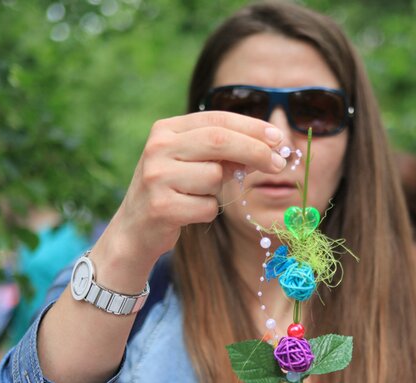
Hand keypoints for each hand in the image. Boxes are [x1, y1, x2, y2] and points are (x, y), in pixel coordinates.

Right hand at [95, 111, 286, 280]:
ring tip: (197, 195)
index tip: (279, 138)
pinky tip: (188, 212)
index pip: (218, 119)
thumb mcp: (196, 164)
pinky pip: (207, 207)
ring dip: (219, 190)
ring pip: (214, 176)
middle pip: (219, 141)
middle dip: (256, 151)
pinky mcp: (161, 206)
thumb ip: (226, 153)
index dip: (252, 127)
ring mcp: (156, 176)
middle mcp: (158, 147)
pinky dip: (207, 212)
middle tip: (280, 165)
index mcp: (166, 129)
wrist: (135, 230)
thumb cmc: (174, 191)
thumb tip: (272, 148)